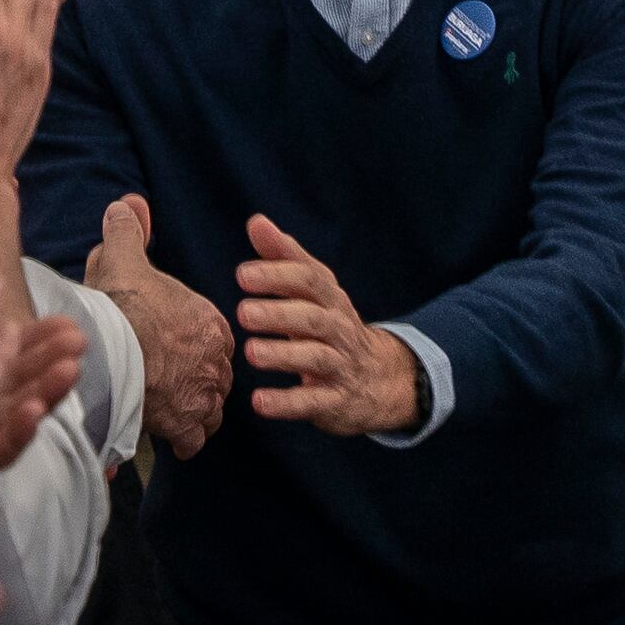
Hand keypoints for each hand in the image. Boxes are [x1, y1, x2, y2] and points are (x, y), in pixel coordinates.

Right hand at [89, 196, 234, 450]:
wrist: (106, 347)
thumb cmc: (117, 302)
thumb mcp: (122, 256)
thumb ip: (128, 231)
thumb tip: (126, 204)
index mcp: (209, 324)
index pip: (216, 340)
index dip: (196, 346)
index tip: (175, 349)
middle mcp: (214, 362)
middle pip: (215, 377)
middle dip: (197, 381)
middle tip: (169, 381)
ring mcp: (201, 396)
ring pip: (210, 411)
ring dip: (193, 412)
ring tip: (168, 408)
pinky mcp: (183, 424)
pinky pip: (193, 440)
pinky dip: (181, 439)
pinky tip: (162, 432)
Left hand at [237, 214, 424, 433]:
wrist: (381, 381)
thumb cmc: (332, 328)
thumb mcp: (316, 293)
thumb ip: (286, 258)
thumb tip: (257, 221)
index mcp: (331, 300)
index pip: (311, 281)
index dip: (279, 276)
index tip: (243, 274)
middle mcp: (339, 330)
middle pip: (313, 318)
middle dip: (279, 314)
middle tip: (244, 312)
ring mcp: (340, 366)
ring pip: (315, 358)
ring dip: (283, 355)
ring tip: (251, 352)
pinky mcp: (336, 401)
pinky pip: (313, 402)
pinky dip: (287, 403)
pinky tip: (259, 403)